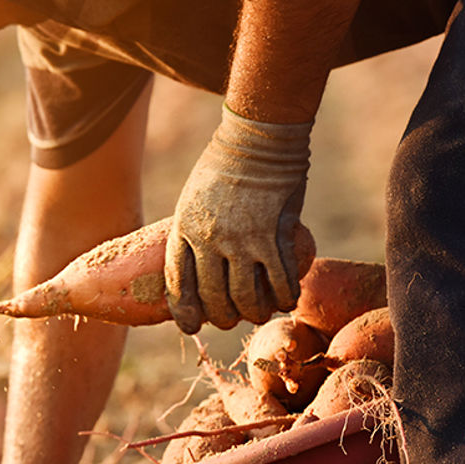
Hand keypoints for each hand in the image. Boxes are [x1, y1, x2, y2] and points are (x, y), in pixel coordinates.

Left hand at [165, 105, 313, 331]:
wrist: (258, 137)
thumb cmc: (224, 168)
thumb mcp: (192, 200)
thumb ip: (192, 233)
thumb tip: (198, 268)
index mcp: (184, 230)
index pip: (178, 283)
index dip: (184, 312)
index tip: (191, 325)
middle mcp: (208, 239)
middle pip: (212, 298)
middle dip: (222, 318)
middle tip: (232, 319)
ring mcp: (241, 239)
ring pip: (245, 298)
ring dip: (254, 313)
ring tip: (259, 312)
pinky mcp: (272, 236)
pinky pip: (278, 281)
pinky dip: (283, 297)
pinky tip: (286, 298)